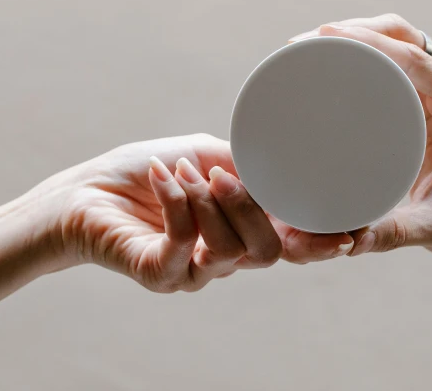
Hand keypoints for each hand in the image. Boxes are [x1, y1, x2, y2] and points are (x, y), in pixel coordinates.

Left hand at [36, 134, 353, 291]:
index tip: (347, 226)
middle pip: (270, 253)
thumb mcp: (207, 156)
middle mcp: (224, 259)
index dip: (320, 241)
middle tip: (222, 174)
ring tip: (179, 170)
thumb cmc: (147, 173)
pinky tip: (163, 176)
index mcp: (242, 232)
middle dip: (252, 208)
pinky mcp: (160, 275)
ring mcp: (194, 272)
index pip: (293, 246)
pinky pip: (186, 244)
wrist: (85, 191)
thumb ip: (248, 164)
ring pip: (232, 251)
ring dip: (206, 200)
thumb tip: (288, 159)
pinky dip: (177, 202)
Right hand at [290, 15, 431, 258]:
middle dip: (356, 28)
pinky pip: (400, 52)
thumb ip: (394, 235)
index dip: (369, 39)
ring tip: (312, 42)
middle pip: (406, 34)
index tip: (323, 35)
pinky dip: (368, 43)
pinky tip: (336, 53)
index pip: (416, 57)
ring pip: (402, 36)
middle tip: (305, 40)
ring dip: (360, 30)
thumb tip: (348, 241)